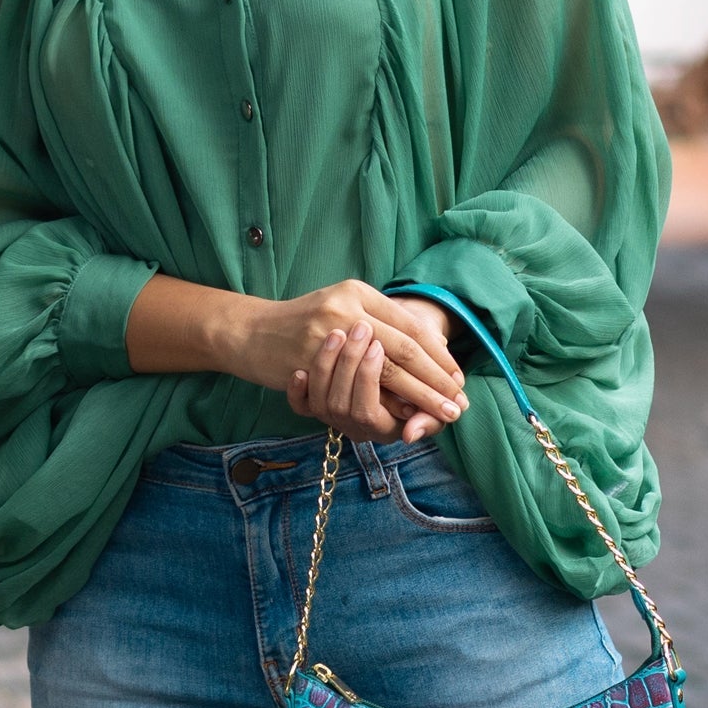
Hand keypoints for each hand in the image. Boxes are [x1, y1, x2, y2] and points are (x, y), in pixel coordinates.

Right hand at [125, 275, 468, 433]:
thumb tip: (425, 348)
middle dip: (435, 378)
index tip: (456, 377)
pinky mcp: (312, 358)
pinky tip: (398, 416)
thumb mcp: (339, 308)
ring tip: (440, 411)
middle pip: (405, 346)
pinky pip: (354, 386)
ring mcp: (328, 331)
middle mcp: (346, 306)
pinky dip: (381, 402)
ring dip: (417, 394)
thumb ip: (376, 322)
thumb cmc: (300, 323)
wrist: (249, 332)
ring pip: (387, 368)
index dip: (437, 353)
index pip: (409, 324)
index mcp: (358, 291)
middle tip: (458, 401)